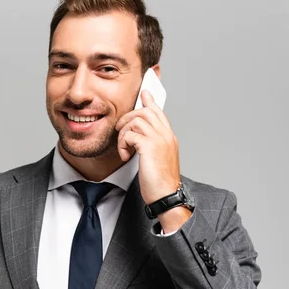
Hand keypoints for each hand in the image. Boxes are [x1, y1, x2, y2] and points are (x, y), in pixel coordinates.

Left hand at [115, 90, 179, 205]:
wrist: (166, 196)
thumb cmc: (160, 182)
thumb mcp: (157, 159)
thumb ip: (151, 146)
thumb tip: (139, 140)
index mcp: (169, 137)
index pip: (159, 113)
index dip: (150, 102)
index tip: (145, 92)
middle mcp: (166, 135)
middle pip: (145, 111)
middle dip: (128, 118)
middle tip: (120, 129)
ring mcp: (159, 140)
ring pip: (136, 120)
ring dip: (124, 133)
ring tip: (124, 148)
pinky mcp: (149, 147)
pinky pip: (130, 135)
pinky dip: (123, 144)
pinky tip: (124, 155)